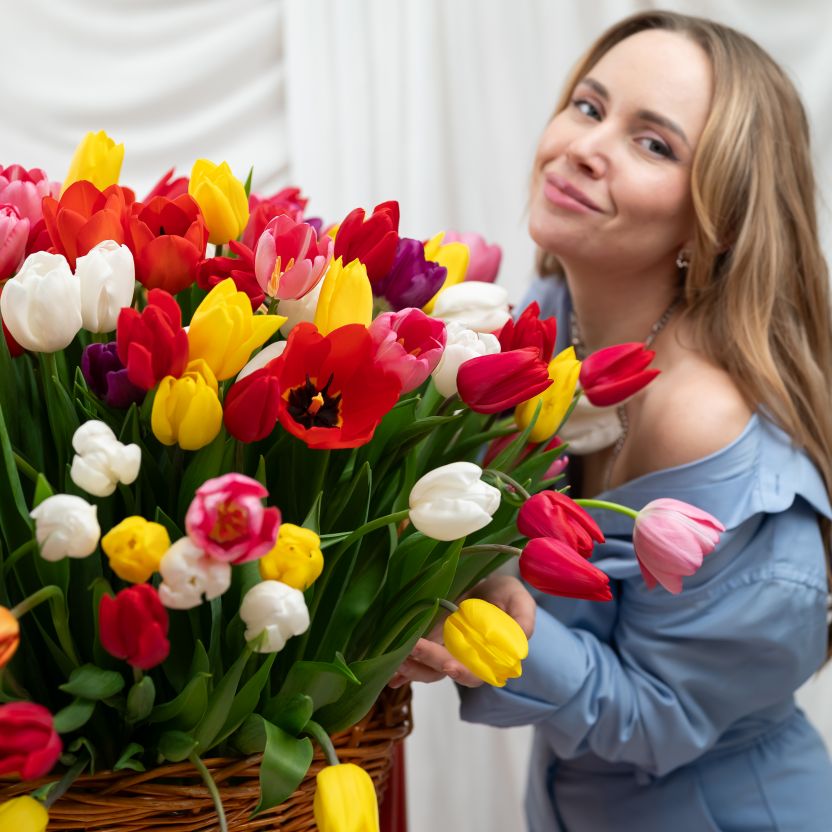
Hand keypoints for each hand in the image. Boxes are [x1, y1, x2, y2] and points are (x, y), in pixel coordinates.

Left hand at [388, 575, 535, 688]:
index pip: (475, 673)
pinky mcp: (425, 637)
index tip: (451, 665)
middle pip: (441, 670)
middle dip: (427, 662)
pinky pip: (410, 655)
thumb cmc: (504, 594)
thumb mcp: (519, 601)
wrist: (483, 578)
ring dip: (408, 664)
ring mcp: (440, 648)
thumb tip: (520, 646)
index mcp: (485, 655)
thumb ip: (523, 621)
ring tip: (394, 655)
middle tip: (412, 648)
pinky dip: (398, 664)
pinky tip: (387, 665)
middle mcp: (460, 656)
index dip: (463, 672)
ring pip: (422, 666)